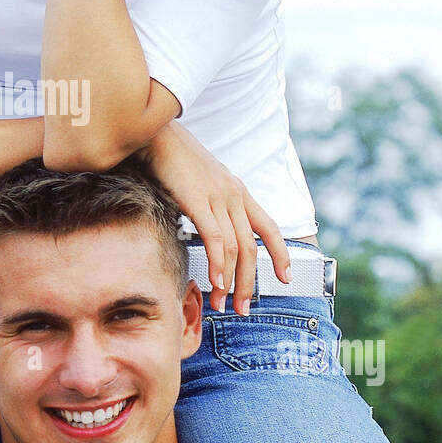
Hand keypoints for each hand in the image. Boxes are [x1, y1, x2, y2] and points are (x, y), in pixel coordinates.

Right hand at [139, 120, 290, 313]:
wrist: (156, 133)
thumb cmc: (173, 160)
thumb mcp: (201, 184)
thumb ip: (210, 206)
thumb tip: (208, 231)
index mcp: (238, 192)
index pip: (269, 227)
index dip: (280, 254)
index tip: (285, 277)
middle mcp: (234, 195)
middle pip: (252, 247)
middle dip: (251, 283)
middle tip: (244, 309)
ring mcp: (218, 197)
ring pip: (235, 248)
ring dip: (231, 281)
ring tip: (223, 303)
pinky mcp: (198, 200)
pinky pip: (215, 238)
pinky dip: (218, 264)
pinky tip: (215, 282)